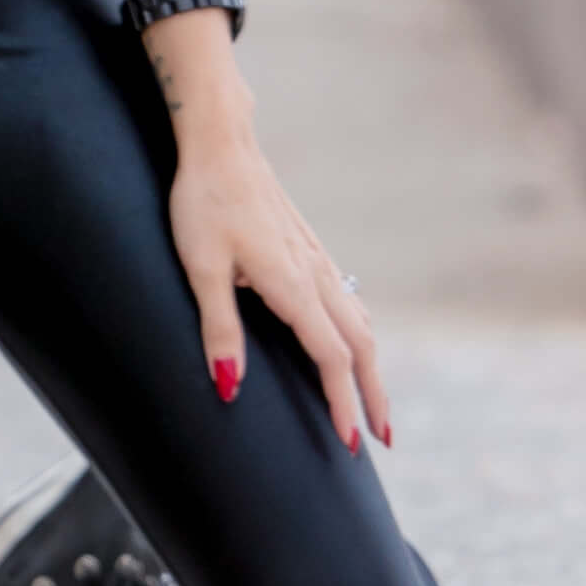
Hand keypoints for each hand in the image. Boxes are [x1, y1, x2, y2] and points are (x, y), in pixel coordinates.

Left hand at [165, 128, 390, 453]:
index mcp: (293, 285)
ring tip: (374, 399)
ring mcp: (315, 257)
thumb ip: (220, 328)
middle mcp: (314, 273)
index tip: (354, 444)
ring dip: (370, 364)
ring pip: (358, 320)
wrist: (220, 141)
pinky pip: (346, 297)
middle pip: (359, 344)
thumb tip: (230, 387)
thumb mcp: (202, 268)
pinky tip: (351, 337)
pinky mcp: (306, 245)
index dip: (343, 403)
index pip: (331, 357)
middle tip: (383, 437)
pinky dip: (358, 331)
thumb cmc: (204, 201)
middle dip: (372, 393)